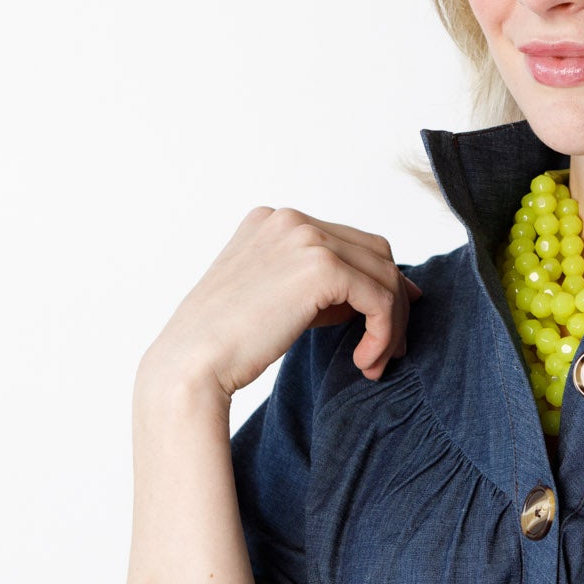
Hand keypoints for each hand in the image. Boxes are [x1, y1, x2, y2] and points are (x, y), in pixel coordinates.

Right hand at [140, 206, 423, 400]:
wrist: (192, 364)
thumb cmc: (225, 344)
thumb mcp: (274, 298)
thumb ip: (318, 286)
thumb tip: (380, 294)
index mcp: (274, 221)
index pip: (348, 242)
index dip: (377, 282)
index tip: (387, 321)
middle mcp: (291, 219)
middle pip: (375, 253)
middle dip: (391, 302)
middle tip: (390, 349)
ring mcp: (306, 237)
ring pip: (385, 275)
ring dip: (391, 324)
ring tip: (374, 363)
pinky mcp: (322, 267)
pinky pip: (379, 298)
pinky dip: (384, 332)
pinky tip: (365, 362)